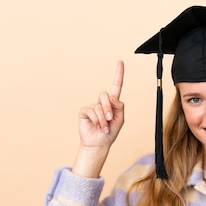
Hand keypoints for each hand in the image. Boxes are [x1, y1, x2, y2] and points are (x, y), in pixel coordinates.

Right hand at [72, 61, 124, 177]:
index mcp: (113, 103)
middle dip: (109, 109)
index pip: (116, 86)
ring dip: (103, 118)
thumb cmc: (110, 132)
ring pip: (99, 105)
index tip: (120, 62)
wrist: (99, 143)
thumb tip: (112, 97)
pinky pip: (91, 110)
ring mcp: (93, 106)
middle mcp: (102, 102)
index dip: (118, 74)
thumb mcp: (120, 119)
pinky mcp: (85, 111)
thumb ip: (119, 107)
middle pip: (106, 96)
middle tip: (110, 119)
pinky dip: (96, 120)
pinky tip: (97, 126)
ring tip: (104, 127)